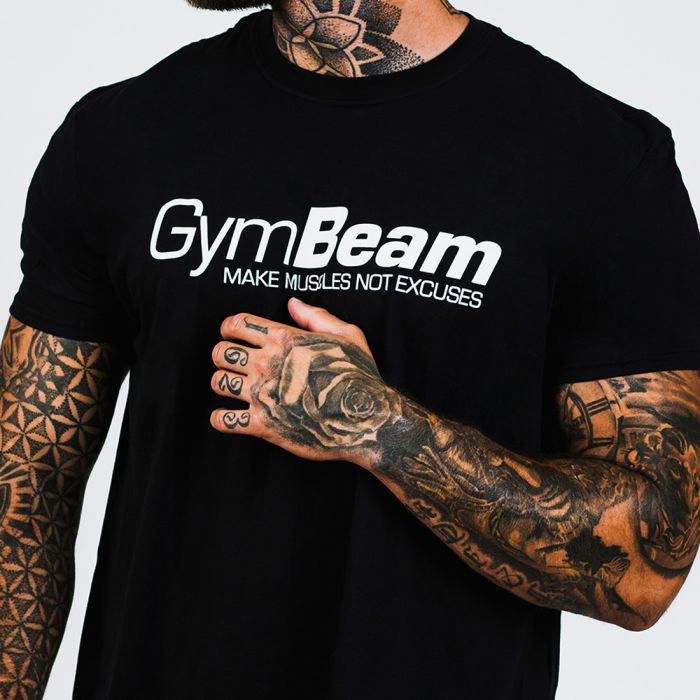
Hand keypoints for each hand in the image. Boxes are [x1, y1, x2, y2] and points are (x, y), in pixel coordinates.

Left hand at [210, 298, 399, 468]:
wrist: (366, 419)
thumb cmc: (360, 376)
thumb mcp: (347, 336)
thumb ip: (316, 316)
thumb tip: (292, 303)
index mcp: (284, 339)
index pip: (236, 324)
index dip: (228, 328)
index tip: (230, 335)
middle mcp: (267, 363)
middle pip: (220, 352)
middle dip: (223, 356)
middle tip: (232, 364)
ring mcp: (262, 394)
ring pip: (218, 382)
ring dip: (222, 384)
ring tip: (232, 388)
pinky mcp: (262, 424)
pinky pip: (223, 420)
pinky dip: (221, 419)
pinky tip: (230, 417)